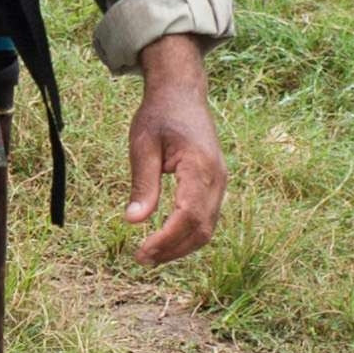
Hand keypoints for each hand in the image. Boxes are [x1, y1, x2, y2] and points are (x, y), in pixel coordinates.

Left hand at [120, 37, 226, 264]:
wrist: (182, 93)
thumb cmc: (160, 115)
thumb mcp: (143, 145)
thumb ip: (142, 184)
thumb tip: (133, 221)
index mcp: (200, 167)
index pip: (187, 215)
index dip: (166, 239)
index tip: (142, 252)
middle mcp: (217, 178)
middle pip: (201, 229)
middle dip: (173, 250)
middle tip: (141, 259)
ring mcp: (220, 182)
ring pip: (207, 228)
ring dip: (181, 246)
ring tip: (151, 255)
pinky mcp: (215, 184)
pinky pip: (206, 218)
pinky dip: (187, 234)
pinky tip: (165, 239)